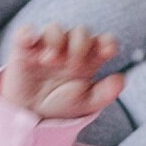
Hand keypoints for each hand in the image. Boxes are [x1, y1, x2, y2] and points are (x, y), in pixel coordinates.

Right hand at [0, 24, 124, 120]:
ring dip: (56, 40)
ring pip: (54, 28)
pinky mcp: (24, 49)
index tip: (108, 51)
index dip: (107, 42)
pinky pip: (25, 33)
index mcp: (88, 60)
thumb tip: (121, 79)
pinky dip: (27, 34)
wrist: (32, 117)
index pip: (103, 41)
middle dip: (80, 45)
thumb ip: (104, 93)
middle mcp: (69, 49)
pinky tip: (30, 42)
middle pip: (81, 32)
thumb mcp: (86, 104)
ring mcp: (46, 47)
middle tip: (74, 66)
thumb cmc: (62, 106)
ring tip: (50, 62)